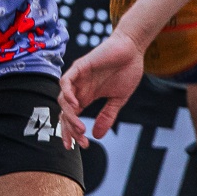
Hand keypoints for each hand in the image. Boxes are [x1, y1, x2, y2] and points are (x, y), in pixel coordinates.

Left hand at [58, 33, 145, 147]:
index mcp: (86, 97)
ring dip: (70, 116)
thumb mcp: (118, 100)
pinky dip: (67, 93)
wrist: (133, 49)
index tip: (80, 145)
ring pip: (63, 100)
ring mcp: (77, 78)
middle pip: (65, 112)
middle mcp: (78, 89)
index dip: (72, 132)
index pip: (72, 118)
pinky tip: (75, 105)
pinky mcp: (79, 66)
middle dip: (69, 129)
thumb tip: (97, 136)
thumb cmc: (127, 70)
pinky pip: (66, 82)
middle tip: (80, 141)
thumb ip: (107, 116)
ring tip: (80, 128)